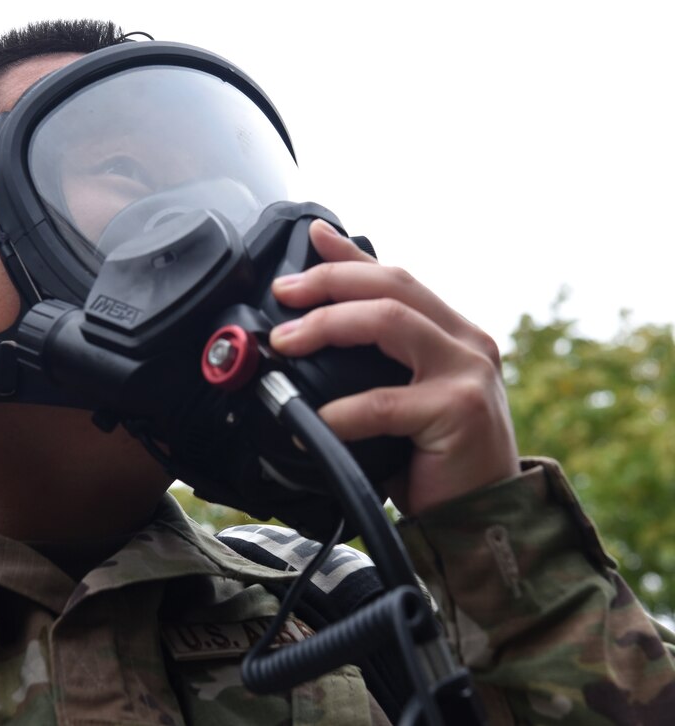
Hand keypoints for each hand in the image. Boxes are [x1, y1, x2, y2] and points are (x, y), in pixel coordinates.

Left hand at [268, 220, 518, 513]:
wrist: (482, 520)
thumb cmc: (432, 460)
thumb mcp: (401, 400)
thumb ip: (372, 367)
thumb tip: (307, 338)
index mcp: (452, 333)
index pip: (396, 279)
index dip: (351, 255)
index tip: (312, 236)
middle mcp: (466, 341)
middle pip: (392, 287)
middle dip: (330, 281)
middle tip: (283, 294)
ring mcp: (468, 372)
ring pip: (390, 322)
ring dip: (329, 323)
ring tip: (286, 341)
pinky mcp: (460, 410)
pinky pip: (384, 402)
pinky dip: (341, 410)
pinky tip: (312, 420)